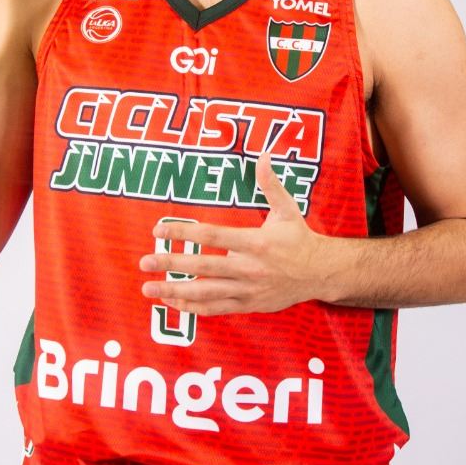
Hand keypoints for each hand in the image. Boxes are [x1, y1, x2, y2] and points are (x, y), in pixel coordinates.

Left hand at [138, 152, 327, 314]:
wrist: (320, 273)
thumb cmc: (299, 239)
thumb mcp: (287, 209)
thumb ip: (271, 184)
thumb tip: (264, 155)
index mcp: (256, 243)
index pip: (213, 236)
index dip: (184, 232)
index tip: (159, 229)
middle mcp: (250, 268)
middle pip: (204, 266)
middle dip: (172, 263)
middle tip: (145, 262)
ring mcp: (248, 290)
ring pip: (206, 293)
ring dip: (175, 291)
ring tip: (149, 289)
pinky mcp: (248, 305)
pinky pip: (216, 309)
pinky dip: (193, 307)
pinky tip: (173, 302)